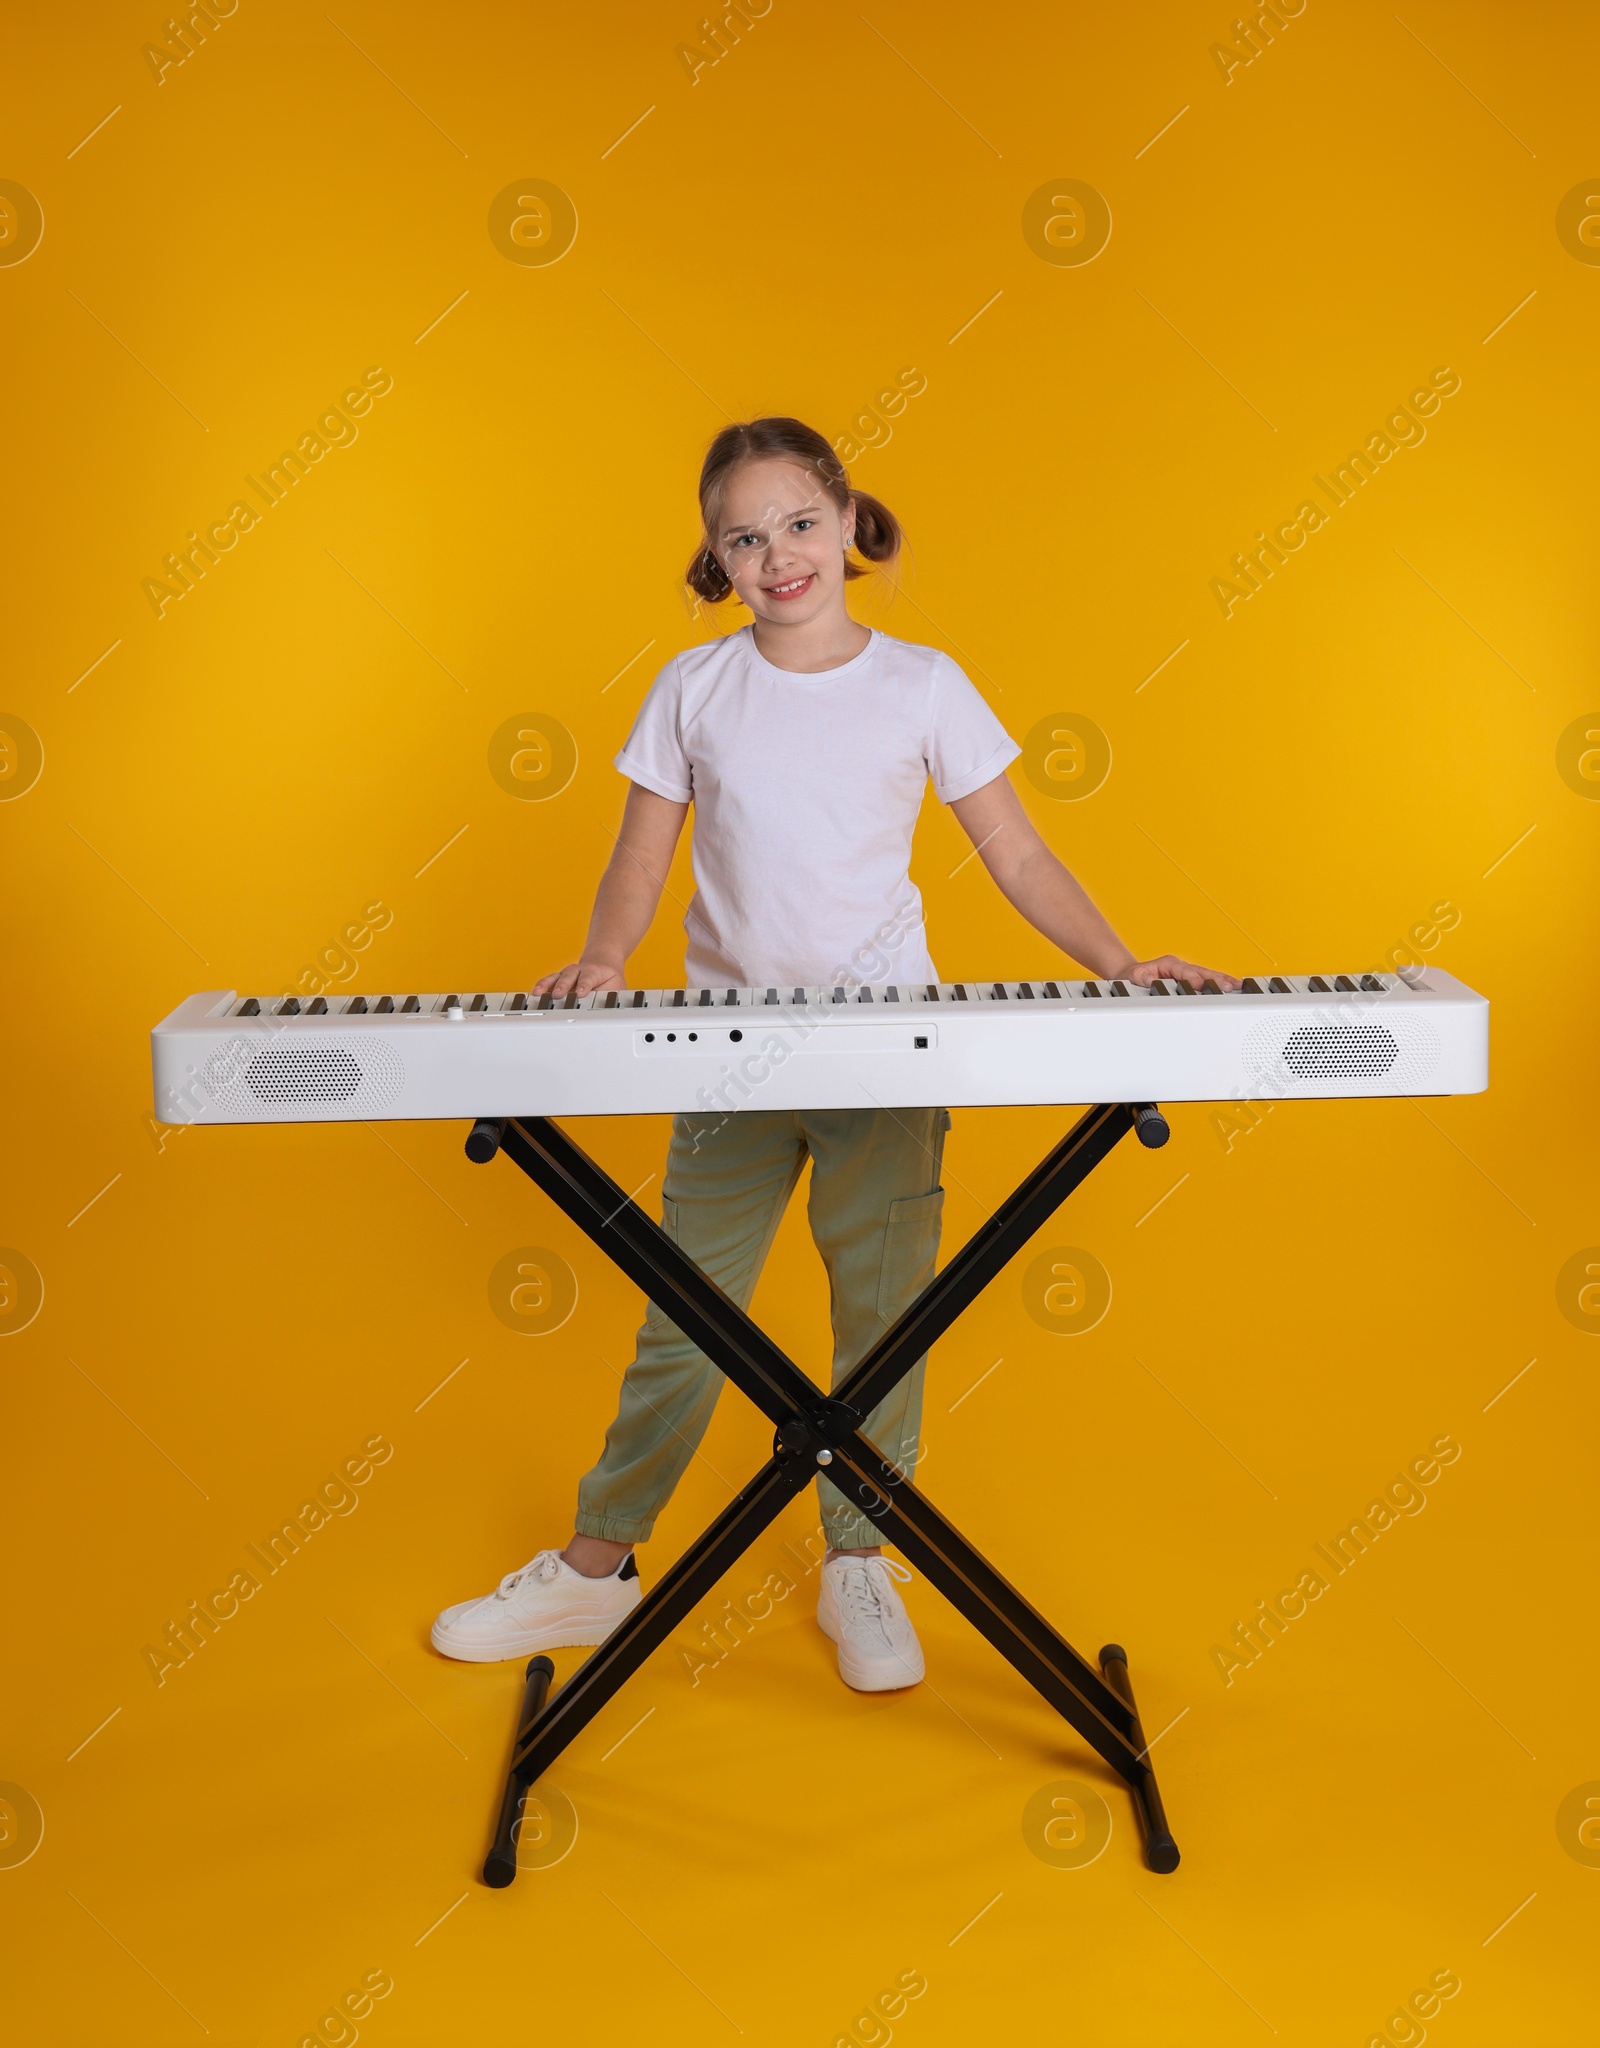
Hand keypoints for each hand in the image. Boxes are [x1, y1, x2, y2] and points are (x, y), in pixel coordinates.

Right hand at [532, 958, 627, 997]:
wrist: (603, 962)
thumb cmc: (609, 979)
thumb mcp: (616, 986)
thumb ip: (611, 996)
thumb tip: (607, 1009)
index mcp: (594, 972)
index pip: (589, 977)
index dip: (584, 985)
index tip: (580, 992)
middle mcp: (579, 971)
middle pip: (569, 977)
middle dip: (563, 986)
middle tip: (558, 994)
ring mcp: (568, 974)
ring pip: (557, 977)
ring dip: (547, 985)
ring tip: (539, 993)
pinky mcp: (559, 978)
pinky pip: (549, 981)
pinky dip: (542, 986)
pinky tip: (535, 993)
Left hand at [1124, 954, 1238, 992]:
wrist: (1132, 976)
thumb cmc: (1133, 978)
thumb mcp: (1133, 977)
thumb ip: (1142, 978)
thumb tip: (1151, 981)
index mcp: (1168, 963)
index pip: (1184, 972)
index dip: (1193, 979)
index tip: (1202, 985)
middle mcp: (1180, 966)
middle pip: (1201, 972)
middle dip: (1215, 979)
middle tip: (1228, 987)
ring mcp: (1188, 971)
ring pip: (1208, 974)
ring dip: (1223, 980)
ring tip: (1238, 986)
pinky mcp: (1192, 977)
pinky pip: (1209, 978)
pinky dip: (1222, 982)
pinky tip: (1234, 986)